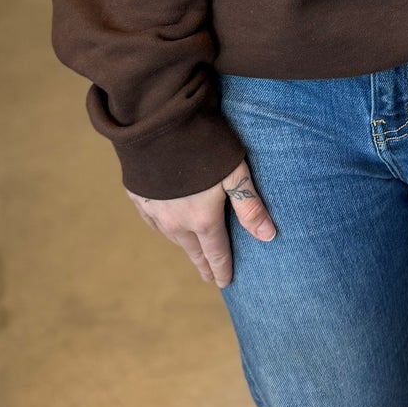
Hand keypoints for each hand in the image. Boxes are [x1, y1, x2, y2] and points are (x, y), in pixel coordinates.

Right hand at [125, 156, 276, 289]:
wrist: (157, 123)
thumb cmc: (203, 145)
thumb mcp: (234, 172)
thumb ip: (250, 206)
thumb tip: (268, 237)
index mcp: (202, 219)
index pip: (216, 253)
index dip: (222, 269)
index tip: (225, 283)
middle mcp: (175, 222)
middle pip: (193, 250)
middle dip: (204, 264)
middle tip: (210, 276)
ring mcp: (154, 211)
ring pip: (173, 237)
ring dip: (185, 245)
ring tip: (193, 250)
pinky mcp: (138, 197)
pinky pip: (153, 221)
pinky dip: (164, 228)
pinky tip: (167, 226)